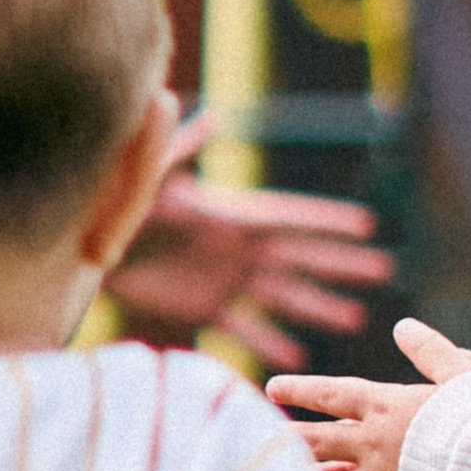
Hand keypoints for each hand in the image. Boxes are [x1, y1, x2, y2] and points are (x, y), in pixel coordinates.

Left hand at [104, 117, 392, 368]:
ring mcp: (223, 280)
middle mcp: (236, 250)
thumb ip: (178, 146)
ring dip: (318, 307)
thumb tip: (202, 110)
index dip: (327, 223)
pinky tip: (295, 360)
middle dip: (341, 265)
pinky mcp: (202, 307)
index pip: (290, 220)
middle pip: (300, 259)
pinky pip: (243, 328)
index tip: (366, 226)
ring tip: (355, 319)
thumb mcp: (150, 173)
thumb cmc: (117, 200)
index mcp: (230, 218)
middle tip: (384, 271)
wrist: (86, 240)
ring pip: (282, 296)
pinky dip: (268, 343)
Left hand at [270, 316, 470, 470]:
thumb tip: (405, 326)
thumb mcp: (467, 373)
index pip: (334, 395)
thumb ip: (433, 351)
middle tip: (251, 443)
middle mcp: (376, 445)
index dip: (302, 391)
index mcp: (388, 406)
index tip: (272, 390)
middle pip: (320, 443)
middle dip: (287, 443)